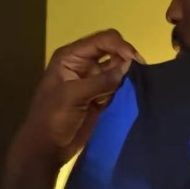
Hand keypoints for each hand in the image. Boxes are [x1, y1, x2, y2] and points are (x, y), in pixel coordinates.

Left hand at [11, 29, 144, 168]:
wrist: (48, 147)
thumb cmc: (53, 118)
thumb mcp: (73, 96)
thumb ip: (100, 81)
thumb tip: (127, 68)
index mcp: (71, 57)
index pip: (102, 41)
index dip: (121, 46)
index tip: (136, 62)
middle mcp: (84, 64)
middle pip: (113, 51)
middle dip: (127, 58)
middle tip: (141, 72)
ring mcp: (93, 81)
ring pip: (118, 68)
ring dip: (129, 73)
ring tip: (140, 83)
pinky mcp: (101, 96)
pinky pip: (119, 86)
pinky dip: (127, 87)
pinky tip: (134, 93)